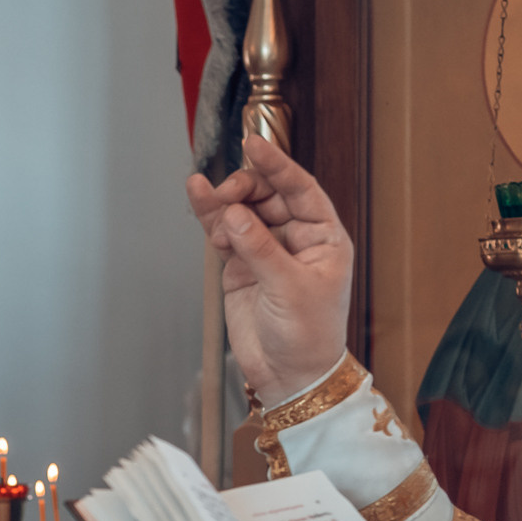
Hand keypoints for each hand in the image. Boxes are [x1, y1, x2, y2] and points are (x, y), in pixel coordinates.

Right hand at [185, 133, 355, 400]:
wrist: (289, 376)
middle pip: (267, 194)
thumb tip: (234, 214)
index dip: (278, 165)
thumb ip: (260, 248)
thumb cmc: (309, 336)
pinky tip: (199, 196)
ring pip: (242, 211)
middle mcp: (295, 238)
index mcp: (323, 237)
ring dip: (224, 201)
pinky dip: (210, 217)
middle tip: (227, 196)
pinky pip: (224, 233)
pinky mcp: (240, 266)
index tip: (254, 144)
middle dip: (245, 188)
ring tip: (205, 196)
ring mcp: (265, 250)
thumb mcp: (290, 288)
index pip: (300, 189)